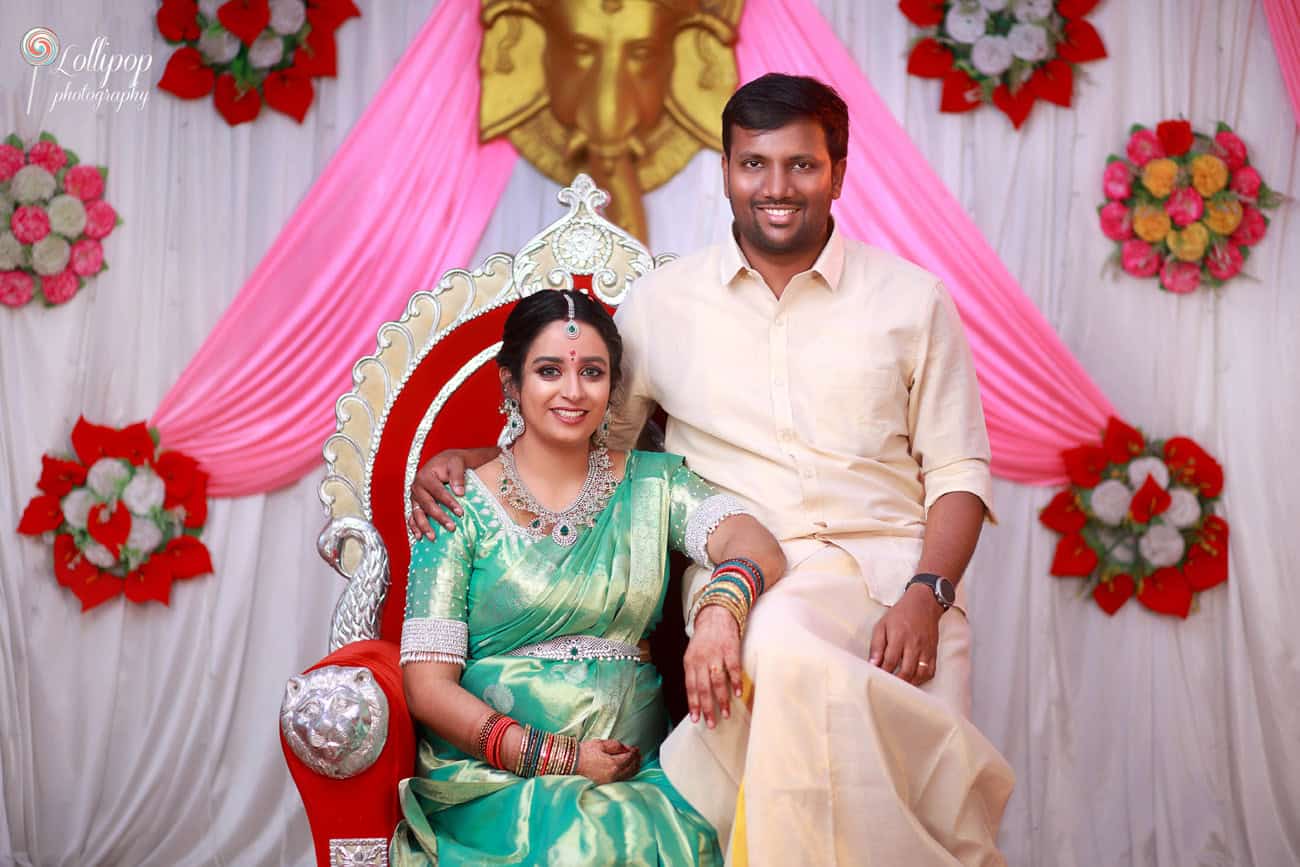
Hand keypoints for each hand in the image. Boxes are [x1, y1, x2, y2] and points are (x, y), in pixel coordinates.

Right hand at [407, 451, 470, 538]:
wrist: (444, 461)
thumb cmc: (451, 462)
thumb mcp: (457, 463)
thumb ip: (458, 475)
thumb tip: (459, 492)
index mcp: (425, 476)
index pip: (438, 492)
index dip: (449, 503)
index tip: (460, 513)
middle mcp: (417, 487)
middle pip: (427, 505)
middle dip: (439, 517)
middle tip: (451, 527)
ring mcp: (414, 496)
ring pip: (417, 513)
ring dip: (424, 526)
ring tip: (433, 537)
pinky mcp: (415, 503)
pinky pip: (412, 516)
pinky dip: (414, 527)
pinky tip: (420, 537)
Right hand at [575, 739, 640, 783]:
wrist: (572, 762)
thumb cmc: (585, 752)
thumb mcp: (602, 744)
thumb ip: (617, 746)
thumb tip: (628, 749)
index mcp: (614, 764)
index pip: (630, 758)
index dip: (634, 752)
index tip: (636, 748)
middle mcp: (614, 775)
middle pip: (632, 768)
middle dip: (637, 760)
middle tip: (638, 753)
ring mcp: (610, 781)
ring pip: (628, 776)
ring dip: (634, 768)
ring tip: (636, 761)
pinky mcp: (606, 784)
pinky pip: (622, 779)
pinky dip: (628, 774)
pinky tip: (629, 769)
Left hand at [683, 606, 743, 727]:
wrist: (716, 614)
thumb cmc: (704, 639)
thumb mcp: (693, 654)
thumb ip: (694, 673)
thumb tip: (696, 697)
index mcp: (690, 662)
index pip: (690, 687)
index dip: (693, 704)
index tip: (696, 719)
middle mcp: (701, 659)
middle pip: (703, 688)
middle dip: (707, 707)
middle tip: (711, 724)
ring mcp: (716, 654)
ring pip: (717, 681)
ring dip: (721, 699)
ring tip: (726, 714)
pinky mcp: (730, 649)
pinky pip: (733, 668)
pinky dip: (736, 682)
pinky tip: (738, 693)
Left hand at [868, 584, 941, 686]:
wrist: (923, 604)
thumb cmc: (900, 614)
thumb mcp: (882, 625)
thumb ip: (876, 645)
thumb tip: (872, 663)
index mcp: (899, 636)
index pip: (890, 661)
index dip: (883, 672)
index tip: (877, 678)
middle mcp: (914, 644)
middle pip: (906, 670)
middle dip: (896, 681)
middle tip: (888, 686)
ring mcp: (926, 649)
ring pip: (919, 674)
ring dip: (909, 683)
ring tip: (900, 686)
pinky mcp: (933, 652)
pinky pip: (930, 671)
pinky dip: (922, 679)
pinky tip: (913, 680)